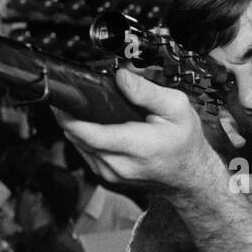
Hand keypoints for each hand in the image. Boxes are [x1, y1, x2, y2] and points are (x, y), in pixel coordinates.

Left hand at [55, 68, 221, 195]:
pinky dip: (84, 135)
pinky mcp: (105, 175)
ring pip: (78, 144)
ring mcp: (111, 174)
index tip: (62, 98)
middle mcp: (120, 165)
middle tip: (74, 94)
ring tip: (86, 106)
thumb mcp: (176, 107)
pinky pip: (84, 151)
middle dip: (71, 114)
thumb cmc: (184, 140)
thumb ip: (147, 92)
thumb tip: (121, 76)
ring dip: (77, 125)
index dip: (70, 115)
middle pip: (79, 137)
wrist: (189, 174)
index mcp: (139, 147)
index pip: (91, 134)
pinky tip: (94, 123)